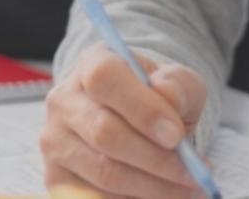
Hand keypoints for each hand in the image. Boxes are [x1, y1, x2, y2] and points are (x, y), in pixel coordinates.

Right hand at [41, 43, 207, 198]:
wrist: (134, 119)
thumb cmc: (156, 99)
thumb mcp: (177, 83)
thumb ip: (178, 86)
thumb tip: (168, 99)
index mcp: (93, 63)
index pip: (105, 79)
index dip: (142, 109)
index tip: (176, 135)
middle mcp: (65, 100)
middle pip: (105, 133)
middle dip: (156, 158)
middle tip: (192, 173)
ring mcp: (56, 140)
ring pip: (104, 172)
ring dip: (153, 186)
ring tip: (187, 188)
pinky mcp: (56, 177)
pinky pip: (96, 197)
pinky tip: (162, 194)